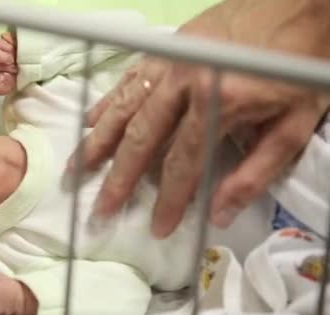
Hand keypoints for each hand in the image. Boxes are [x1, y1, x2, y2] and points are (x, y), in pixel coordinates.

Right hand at [70, 0, 329, 237]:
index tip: (157, 228)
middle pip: (141, 139)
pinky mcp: (165, 48)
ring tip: (76, 169)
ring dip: (97, 142)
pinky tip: (90, 121)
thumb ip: (253, 173)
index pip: (183, 163)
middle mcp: (183, 81)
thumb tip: (218, 214)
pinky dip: (107, 102)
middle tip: (100, 208)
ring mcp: (169, 61)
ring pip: (123, 107)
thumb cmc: (302, 67)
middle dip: (118, 178)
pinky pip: (127, 79)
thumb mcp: (293, 127)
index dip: (169, 199)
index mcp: (216, 101)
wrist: (304, 6)